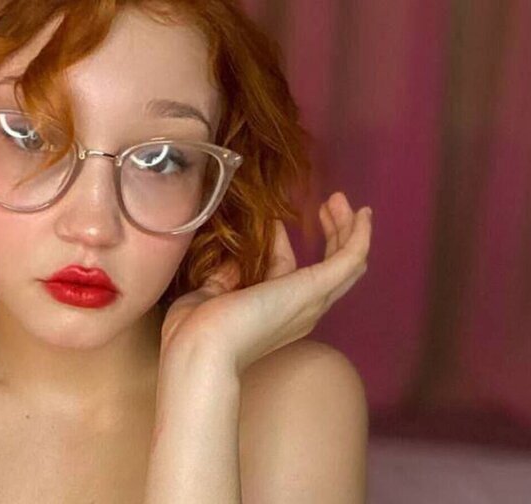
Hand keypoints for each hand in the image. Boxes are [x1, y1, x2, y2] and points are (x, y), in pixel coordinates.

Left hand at [160, 192, 372, 377]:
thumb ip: (223, 278)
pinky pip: (349, 259)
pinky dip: (359, 235)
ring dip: (348, 229)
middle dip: (333, 233)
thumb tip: (234, 259)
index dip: (280, 241)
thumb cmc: (194, 332)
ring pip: (347, 262)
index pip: (285, 269)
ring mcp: (311, 301)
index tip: (269, 220)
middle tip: (330, 203)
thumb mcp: (208, 296)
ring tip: (340, 199)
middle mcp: (301, 310)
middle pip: (332, 268)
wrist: (200, 350)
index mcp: (274, 312)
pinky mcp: (314, 288)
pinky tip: (362, 213)